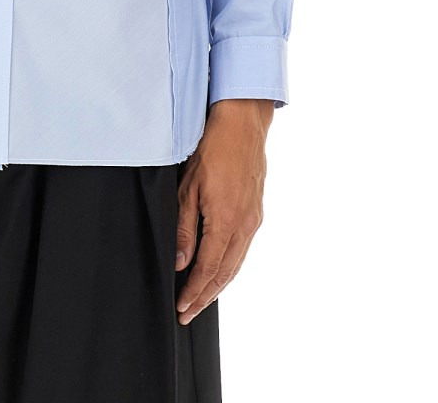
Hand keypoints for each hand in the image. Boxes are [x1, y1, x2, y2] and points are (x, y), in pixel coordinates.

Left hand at [174, 98, 273, 323]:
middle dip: (205, 297)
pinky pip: (242, 250)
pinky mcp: (256, 213)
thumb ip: (185, 228)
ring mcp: (253, 220)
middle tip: (187, 313)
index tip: (181, 308)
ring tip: (200, 299)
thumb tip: (182, 262)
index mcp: (226, 221)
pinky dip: (229, 266)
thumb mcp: (189, 187)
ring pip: (236, 264)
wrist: (243, 124)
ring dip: (218, 285)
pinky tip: (219, 271)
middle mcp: (244, 226)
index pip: (208, 269)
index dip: (194, 292)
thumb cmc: (212, 149)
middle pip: (224, 274)